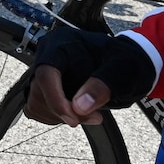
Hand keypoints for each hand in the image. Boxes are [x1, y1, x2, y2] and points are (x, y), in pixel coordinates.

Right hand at [24, 25, 154, 125]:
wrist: (127, 65)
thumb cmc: (124, 61)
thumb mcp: (123, 69)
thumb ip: (102, 85)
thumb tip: (80, 106)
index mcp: (61, 43)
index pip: (46, 74)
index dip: (56, 100)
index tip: (74, 119)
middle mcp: (48, 56)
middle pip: (39, 92)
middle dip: (65, 111)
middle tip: (95, 116)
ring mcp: (44, 73)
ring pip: (36, 104)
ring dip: (62, 116)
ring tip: (90, 111)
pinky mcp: (43, 88)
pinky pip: (37, 110)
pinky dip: (56, 117)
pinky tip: (76, 111)